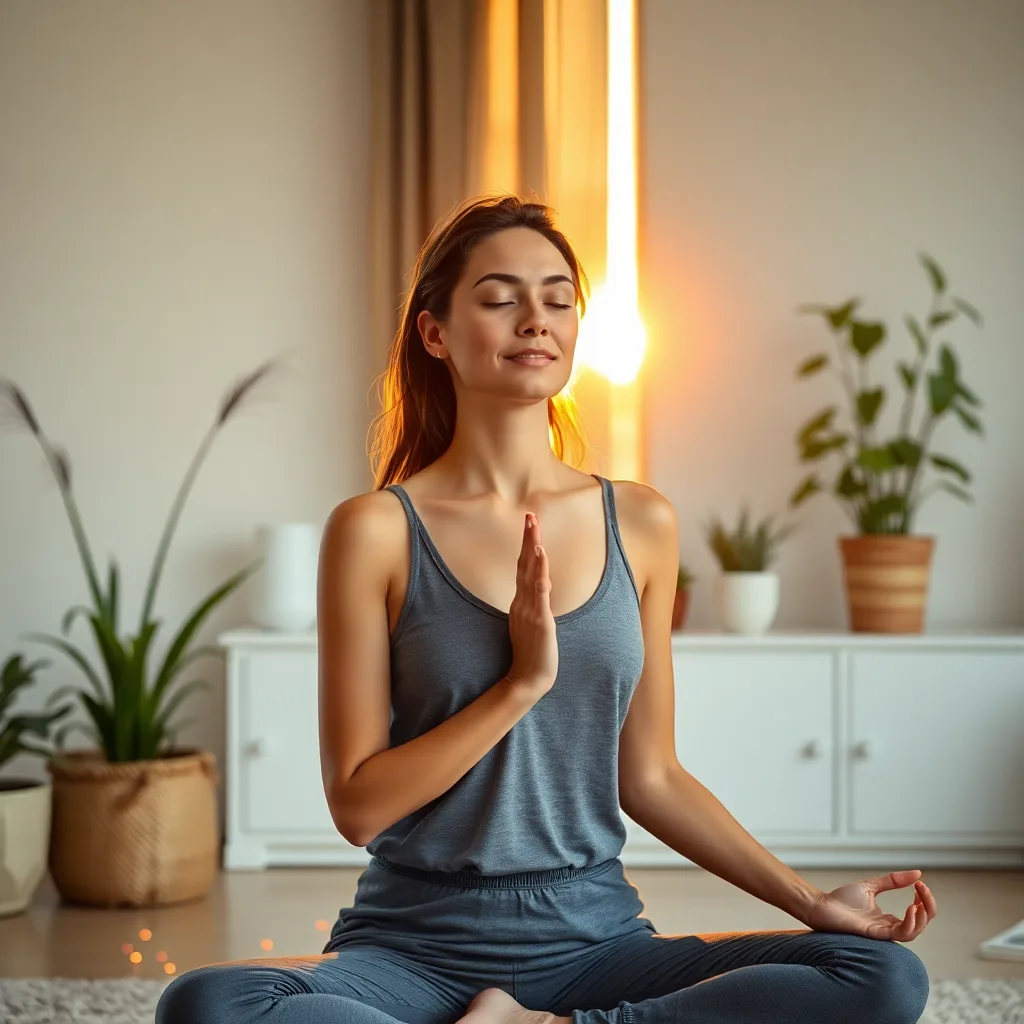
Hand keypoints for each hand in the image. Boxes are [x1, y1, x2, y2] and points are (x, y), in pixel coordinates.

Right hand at [506, 512, 557, 694]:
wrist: (528, 679)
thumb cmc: (532, 653)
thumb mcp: (532, 623)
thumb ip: (535, 603)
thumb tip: (542, 584)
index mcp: (520, 602)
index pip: (523, 567)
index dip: (527, 545)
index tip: (530, 524)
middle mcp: (522, 602)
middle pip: (524, 564)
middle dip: (528, 539)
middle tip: (530, 516)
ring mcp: (529, 610)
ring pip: (530, 573)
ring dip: (532, 549)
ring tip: (534, 528)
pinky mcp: (540, 620)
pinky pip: (540, 593)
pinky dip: (540, 573)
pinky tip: (541, 557)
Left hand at [803, 869, 936, 941]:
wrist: (821, 905)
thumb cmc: (842, 899)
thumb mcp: (871, 886)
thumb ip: (893, 881)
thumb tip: (918, 872)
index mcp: (889, 919)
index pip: (917, 915)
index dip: (924, 901)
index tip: (920, 883)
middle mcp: (889, 928)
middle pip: (920, 924)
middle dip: (928, 907)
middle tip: (923, 888)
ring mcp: (883, 932)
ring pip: (913, 932)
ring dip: (921, 917)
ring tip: (918, 900)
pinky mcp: (875, 933)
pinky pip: (900, 934)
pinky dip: (909, 922)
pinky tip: (911, 908)